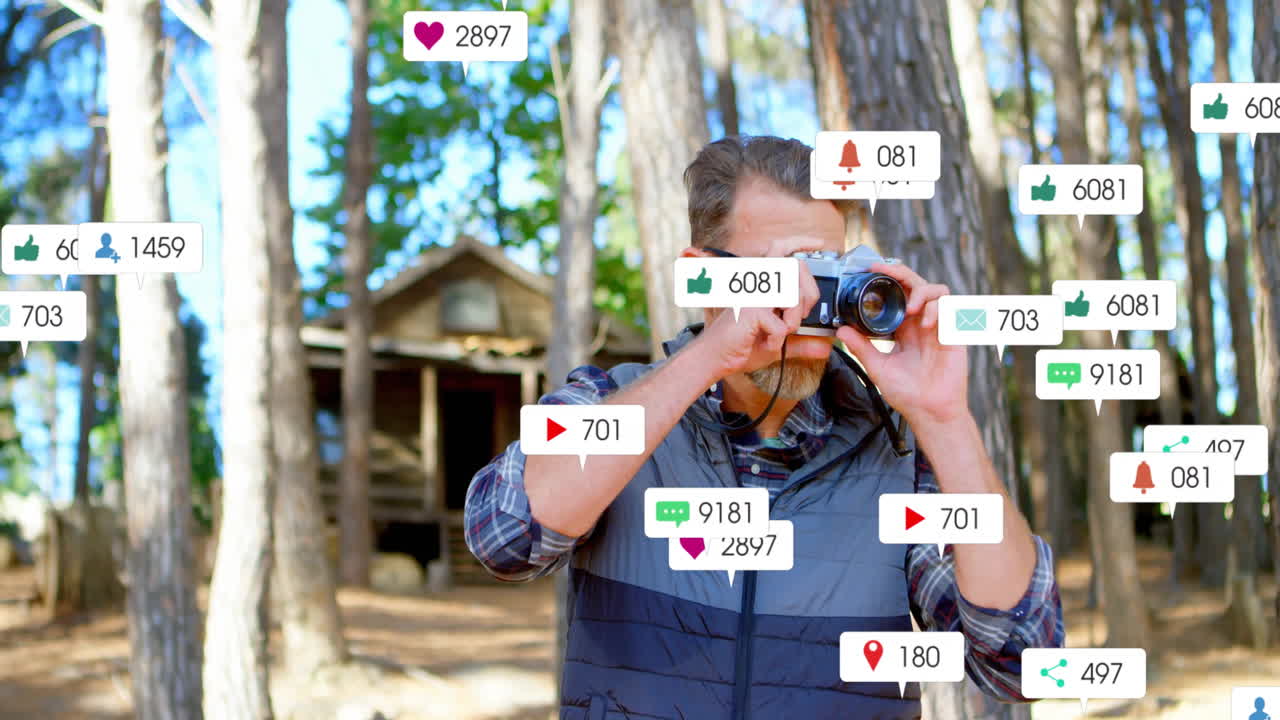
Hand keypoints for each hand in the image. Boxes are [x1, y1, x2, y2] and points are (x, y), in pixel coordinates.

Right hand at [691, 242, 819, 378]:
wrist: (714, 358)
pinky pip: (783, 325)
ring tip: (779, 332)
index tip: (818, 243)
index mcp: (760, 283)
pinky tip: (766, 342)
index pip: (779, 249)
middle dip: (808, 295)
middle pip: (796, 268)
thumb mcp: (778, 343)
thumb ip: (800, 342)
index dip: (799, 242)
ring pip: (794, 295)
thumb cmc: (740, 347)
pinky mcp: (752, 311)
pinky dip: (779, 339)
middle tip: (797, 317)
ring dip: (793, 320)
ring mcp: (754, 295)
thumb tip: (824, 346)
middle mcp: (755, 282)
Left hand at [836, 262, 968, 424]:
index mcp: (903, 328)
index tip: (870, 270)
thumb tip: (841, 330)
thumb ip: (861, 347)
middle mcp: (920, 323)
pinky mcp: (953, 334)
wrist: (930, 411)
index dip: (888, 279)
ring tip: (911, 309)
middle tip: (885, 271)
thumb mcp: (877, 367)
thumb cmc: (907, 393)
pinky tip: (927, 323)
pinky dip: (938, 309)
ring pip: (937, 291)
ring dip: (922, 293)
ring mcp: (938, 327)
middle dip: (901, 273)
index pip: (898, 294)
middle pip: (916, 285)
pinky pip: (951, 308)